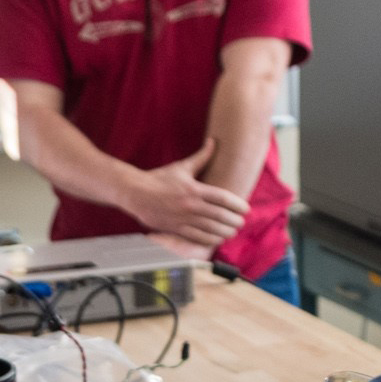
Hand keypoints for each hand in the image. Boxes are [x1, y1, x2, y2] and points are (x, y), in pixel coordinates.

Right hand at [125, 137, 248, 246]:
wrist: (134, 192)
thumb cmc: (159, 178)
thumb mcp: (181, 167)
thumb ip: (201, 157)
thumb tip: (213, 141)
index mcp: (194, 189)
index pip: (223, 198)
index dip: (238, 205)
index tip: (246, 209)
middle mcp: (191, 205)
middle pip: (220, 216)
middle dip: (234, 221)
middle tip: (241, 222)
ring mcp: (183, 218)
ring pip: (211, 229)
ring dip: (225, 232)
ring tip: (233, 232)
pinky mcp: (176, 228)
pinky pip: (197, 237)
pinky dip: (210, 240)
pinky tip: (217, 239)